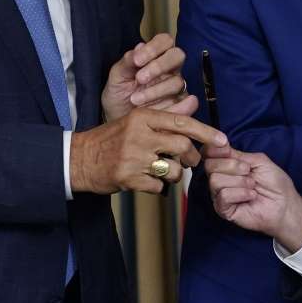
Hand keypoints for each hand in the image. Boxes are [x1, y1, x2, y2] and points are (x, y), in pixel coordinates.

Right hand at [70, 108, 225, 194]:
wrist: (78, 159)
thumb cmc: (111, 140)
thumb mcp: (135, 123)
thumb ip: (163, 121)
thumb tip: (193, 115)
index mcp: (143, 117)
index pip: (183, 123)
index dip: (207, 132)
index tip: (223, 141)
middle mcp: (139, 134)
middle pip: (184, 145)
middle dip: (192, 157)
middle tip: (189, 161)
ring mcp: (133, 157)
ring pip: (174, 169)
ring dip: (176, 175)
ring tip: (166, 172)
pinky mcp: (128, 177)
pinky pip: (158, 186)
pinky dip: (159, 187)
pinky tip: (150, 181)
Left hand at [101, 33, 189, 120]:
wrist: (118, 120)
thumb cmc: (119, 95)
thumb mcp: (117, 77)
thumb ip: (127, 61)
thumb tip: (139, 47)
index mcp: (155, 56)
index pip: (164, 41)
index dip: (154, 47)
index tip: (137, 61)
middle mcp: (169, 69)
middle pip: (177, 56)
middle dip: (159, 66)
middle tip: (140, 78)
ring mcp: (175, 86)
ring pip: (177, 81)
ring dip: (155, 90)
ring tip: (135, 99)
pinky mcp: (180, 104)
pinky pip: (181, 103)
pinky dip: (165, 106)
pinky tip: (150, 109)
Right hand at [204, 142, 301, 252]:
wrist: (284, 204)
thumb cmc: (274, 183)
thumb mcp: (258, 160)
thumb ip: (237, 153)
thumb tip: (219, 145)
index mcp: (227, 165)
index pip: (208, 153)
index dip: (215, 148)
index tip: (226, 147)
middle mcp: (220, 179)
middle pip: (210, 165)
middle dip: (232, 165)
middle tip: (248, 171)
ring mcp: (220, 195)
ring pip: (215, 180)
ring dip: (239, 181)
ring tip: (252, 186)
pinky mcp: (223, 209)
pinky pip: (223, 195)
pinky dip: (240, 193)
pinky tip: (251, 196)